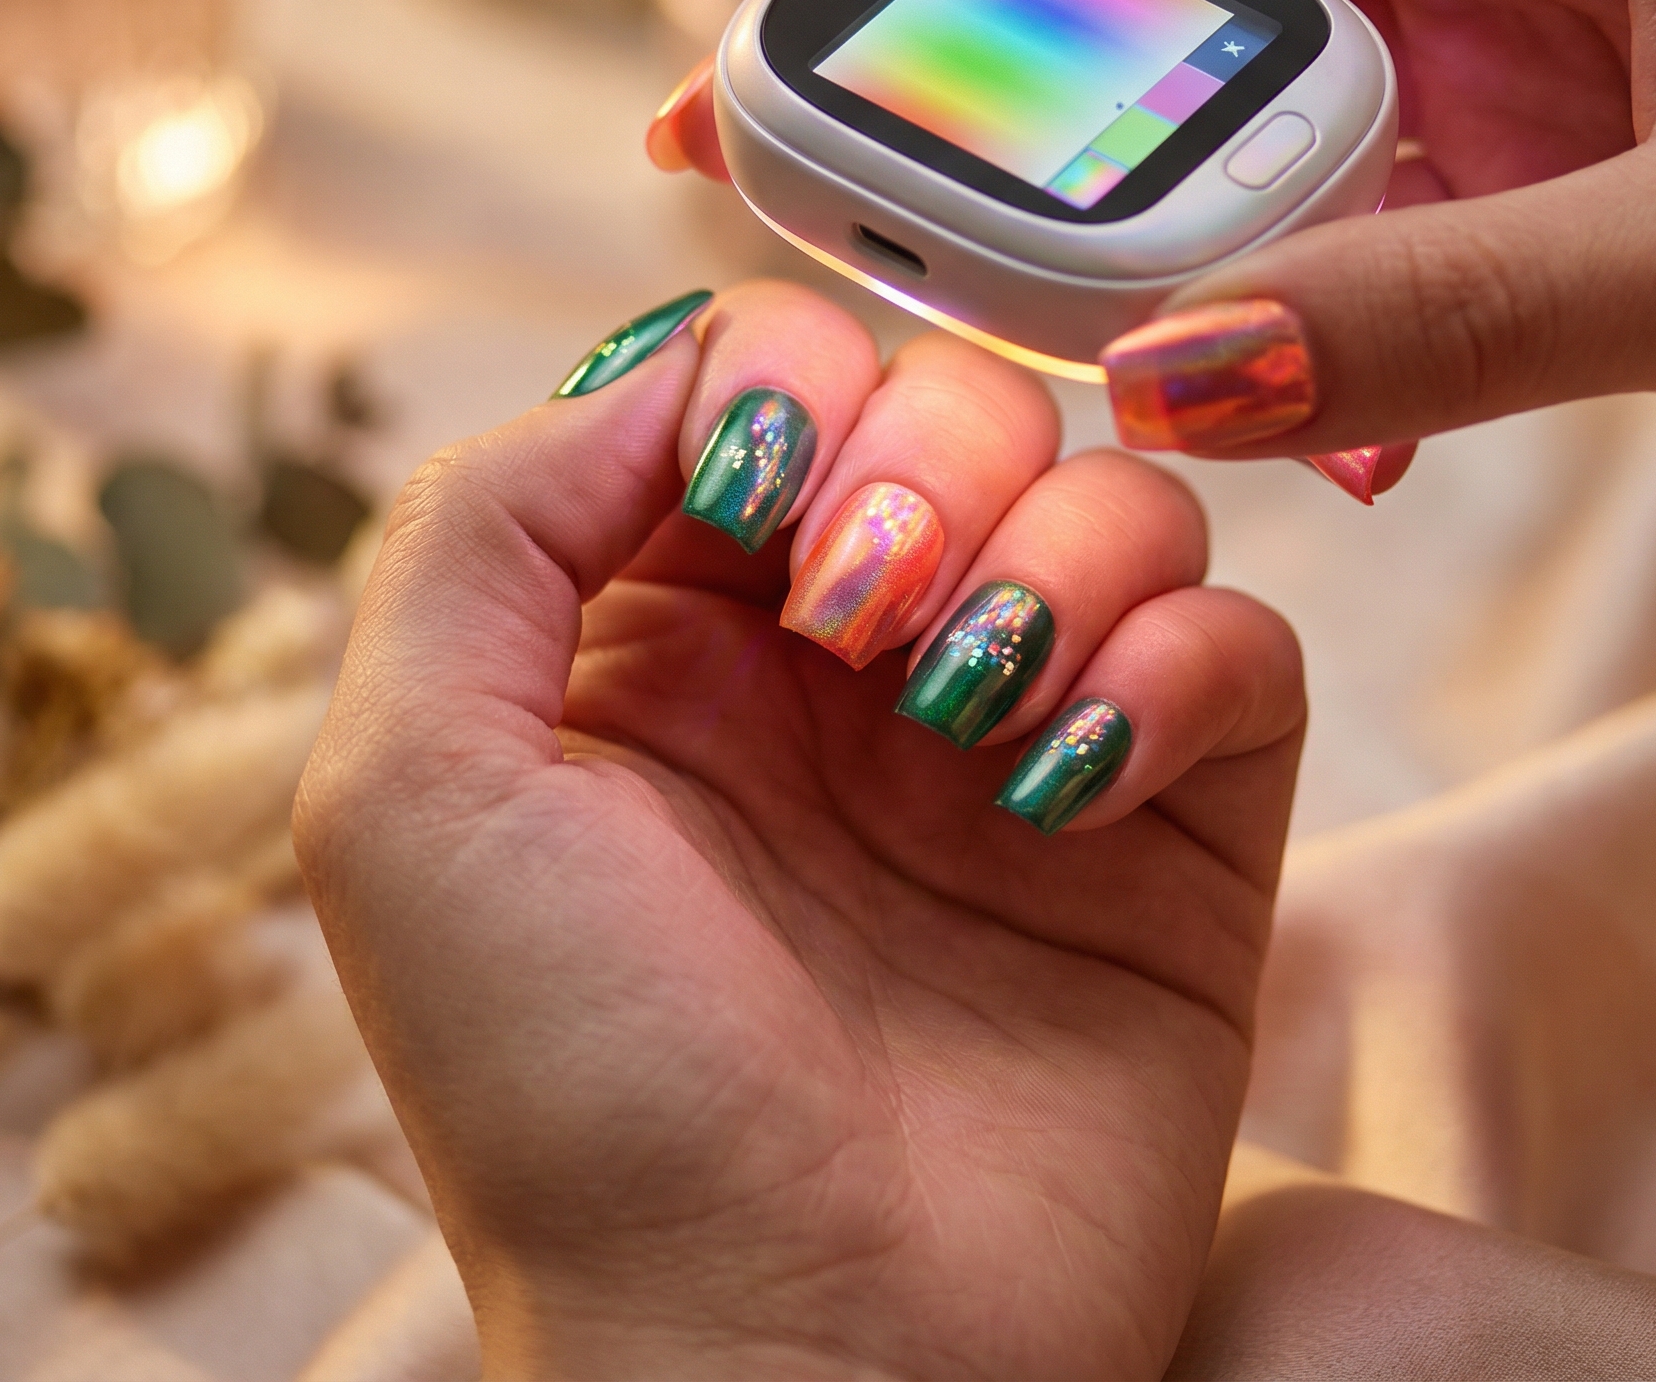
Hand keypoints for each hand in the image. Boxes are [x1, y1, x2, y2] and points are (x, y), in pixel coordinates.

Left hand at [296, 281, 1304, 1380]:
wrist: (790, 1354)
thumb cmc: (572, 1093)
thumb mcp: (414, 791)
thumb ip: (486, 526)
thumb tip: (670, 373)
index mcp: (664, 634)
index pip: (766, 377)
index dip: (785, 390)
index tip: (769, 506)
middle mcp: (845, 670)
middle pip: (954, 403)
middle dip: (926, 467)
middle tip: (867, 628)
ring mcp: (1017, 740)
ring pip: (1112, 496)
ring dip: (1061, 558)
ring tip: (981, 717)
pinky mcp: (1167, 833)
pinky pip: (1241, 641)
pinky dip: (1182, 666)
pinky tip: (1076, 787)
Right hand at [651, 0, 1655, 554]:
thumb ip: (1445, 316)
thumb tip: (1162, 377)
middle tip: (772, 107)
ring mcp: (1512, 23)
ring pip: (1214, 55)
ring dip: (1067, 153)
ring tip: (909, 242)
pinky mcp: (1522, 156)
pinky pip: (1304, 187)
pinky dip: (1213, 266)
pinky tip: (1165, 353)